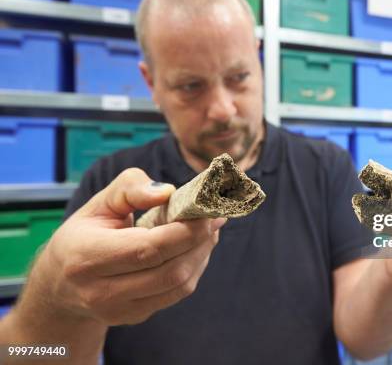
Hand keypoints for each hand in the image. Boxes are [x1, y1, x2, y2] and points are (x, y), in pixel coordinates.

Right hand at [33, 168, 224, 325]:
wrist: (61, 283)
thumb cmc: (85, 234)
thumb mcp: (99, 203)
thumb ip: (131, 188)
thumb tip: (167, 192)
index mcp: (87, 257)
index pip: (148, 248)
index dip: (185, 231)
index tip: (206, 210)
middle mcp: (100, 291)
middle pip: (170, 270)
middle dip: (200, 241)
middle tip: (215, 217)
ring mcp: (119, 310)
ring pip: (179, 285)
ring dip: (202, 254)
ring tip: (210, 229)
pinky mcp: (135, 316)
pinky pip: (177, 293)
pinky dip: (194, 267)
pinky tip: (196, 247)